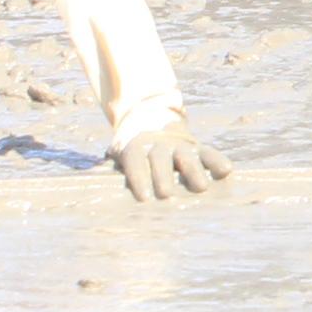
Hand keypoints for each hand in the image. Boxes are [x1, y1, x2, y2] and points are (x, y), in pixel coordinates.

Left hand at [115, 119, 233, 201]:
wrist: (148, 114)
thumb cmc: (129, 145)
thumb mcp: (114, 151)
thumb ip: (104, 167)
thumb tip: (85, 184)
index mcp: (135, 147)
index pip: (136, 163)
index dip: (139, 179)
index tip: (144, 197)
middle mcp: (158, 145)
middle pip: (160, 160)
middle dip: (163, 176)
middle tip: (166, 194)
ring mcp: (179, 144)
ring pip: (187, 157)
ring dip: (193, 172)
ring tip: (200, 188)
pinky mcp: (196, 145)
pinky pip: (208, 152)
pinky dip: (217, 161)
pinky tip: (227, 171)